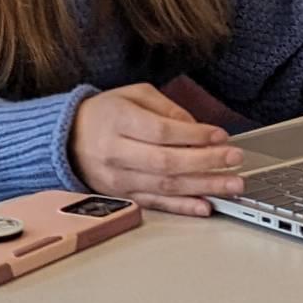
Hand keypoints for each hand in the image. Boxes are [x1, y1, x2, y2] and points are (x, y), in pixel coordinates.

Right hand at [69, 84, 245, 216]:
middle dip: (206, 162)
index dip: (194, 136)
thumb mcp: (134, 95)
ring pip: (166, 186)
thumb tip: (198, 128)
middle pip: (167, 162)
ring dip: (203, 187)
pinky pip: (156, 204)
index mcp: (118, 120)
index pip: (162, 132)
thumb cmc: (105, 113)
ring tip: (232, 184)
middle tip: (234, 159)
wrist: (67, 138)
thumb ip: (167, 108)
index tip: (221, 135)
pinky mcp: (122, 196)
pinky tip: (205, 205)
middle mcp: (116, 152)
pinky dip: (182, 207)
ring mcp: (118, 179)